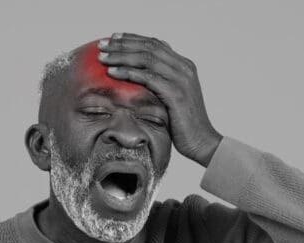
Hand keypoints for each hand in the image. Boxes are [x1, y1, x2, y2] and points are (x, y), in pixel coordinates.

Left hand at [97, 32, 222, 166]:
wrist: (202, 142)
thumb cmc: (184, 124)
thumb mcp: (172, 97)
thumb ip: (161, 83)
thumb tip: (137, 77)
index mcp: (184, 66)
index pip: (155, 44)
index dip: (132, 39)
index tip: (112, 38)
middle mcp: (184, 68)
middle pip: (149, 47)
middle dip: (122, 44)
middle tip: (101, 45)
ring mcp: (181, 80)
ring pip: (146, 59)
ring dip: (121, 56)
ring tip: (102, 58)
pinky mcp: (176, 94)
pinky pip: (148, 77)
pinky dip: (128, 73)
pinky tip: (112, 73)